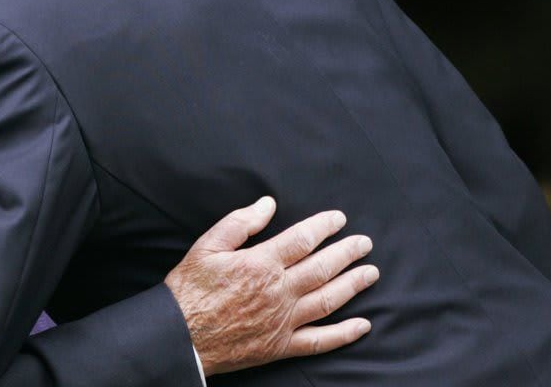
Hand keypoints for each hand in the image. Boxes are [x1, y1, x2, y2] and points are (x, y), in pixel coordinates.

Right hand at [165, 196, 377, 374]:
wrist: (180, 335)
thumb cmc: (190, 289)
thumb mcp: (207, 246)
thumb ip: (239, 223)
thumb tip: (267, 204)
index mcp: (260, 264)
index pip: (302, 240)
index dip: (324, 227)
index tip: (340, 219)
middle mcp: (278, 291)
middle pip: (323, 268)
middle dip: (348, 253)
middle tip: (365, 243)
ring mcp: (283, 321)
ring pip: (328, 300)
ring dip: (353, 285)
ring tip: (371, 273)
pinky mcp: (281, 346)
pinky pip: (320, 341)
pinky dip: (344, 334)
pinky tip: (363, 325)